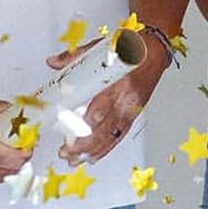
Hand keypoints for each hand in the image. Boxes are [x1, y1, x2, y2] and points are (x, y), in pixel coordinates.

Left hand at [59, 42, 166, 163]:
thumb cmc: (130, 49)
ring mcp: (130, 108)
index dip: (87, 125)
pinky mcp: (133, 114)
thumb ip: (75, 56)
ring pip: (112, 136)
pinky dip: (105, 148)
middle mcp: (126, 98)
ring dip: (92, 151)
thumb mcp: (100, 48)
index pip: (102, 108)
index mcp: (118, 81)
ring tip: (74, 160)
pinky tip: (92, 157)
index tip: (70, 134)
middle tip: (67, 152)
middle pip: (105, 128)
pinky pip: (119, 135)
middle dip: (85, 145)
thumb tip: (53, 62)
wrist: (154, 52)